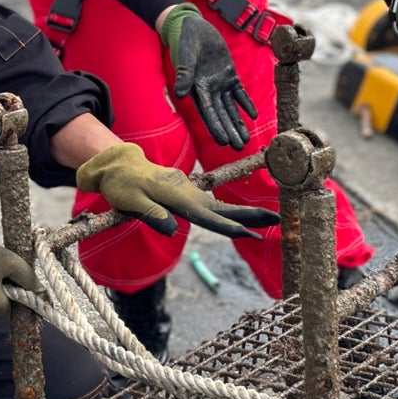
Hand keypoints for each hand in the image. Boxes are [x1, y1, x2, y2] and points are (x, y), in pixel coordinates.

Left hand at [77, 142, 280, 238]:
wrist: (120, 164)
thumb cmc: (122, 185)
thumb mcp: (130, 201)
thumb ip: (151, 215)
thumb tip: (172, 229)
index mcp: (177, 197)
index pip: (206, 216)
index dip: (228, 226)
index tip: (248, 234)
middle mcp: (188, 194)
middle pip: (224, 208)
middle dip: (251, 215)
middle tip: (277, 220)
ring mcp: (189, 192)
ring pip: (221, 206)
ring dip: (245, 214)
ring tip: (269, 220)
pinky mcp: (186, 193)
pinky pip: (212, 205)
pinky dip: (229, 212)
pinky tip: (240, 219)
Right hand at [160, 4, 254, 149]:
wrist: (191, 26)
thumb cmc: (184, 41)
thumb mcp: (184, 55)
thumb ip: (184, 74)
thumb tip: (179, 94)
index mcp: (197, 88)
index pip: (208, 112)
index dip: (216, 127)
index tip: (224, 142)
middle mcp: (209, 90)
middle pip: (222, 115)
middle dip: (230, 131)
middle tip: (239, 147)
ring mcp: (220, 83)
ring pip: (231, 108)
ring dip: (238, 123)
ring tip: (245, 140)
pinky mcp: (229, 74)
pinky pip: (239, 92)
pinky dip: (245, 103)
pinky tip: (253, 115)